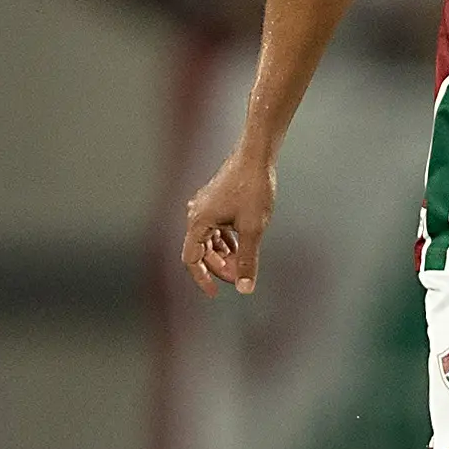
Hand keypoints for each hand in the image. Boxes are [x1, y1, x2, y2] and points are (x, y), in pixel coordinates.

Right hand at [180, 149, 276, 296]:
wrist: (256, 156)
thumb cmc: (253, 189)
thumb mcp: (253, 230)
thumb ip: (247, 261)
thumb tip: (244, 288)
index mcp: (198, 222)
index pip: (192, 260)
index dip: (203, 279)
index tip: (216, 292)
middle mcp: (196, 214)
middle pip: (201, 251)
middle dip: (220, 266)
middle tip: (240, 275)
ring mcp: (205, 206)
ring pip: (209, 239)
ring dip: (224, 254)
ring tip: (242, 261)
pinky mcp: (215, 200)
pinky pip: (215, 227)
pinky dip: (226, 240)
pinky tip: (241, 245)